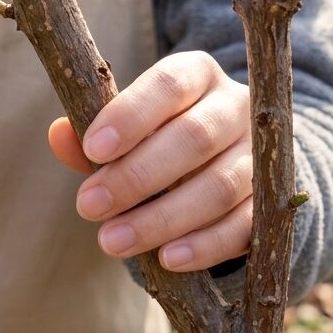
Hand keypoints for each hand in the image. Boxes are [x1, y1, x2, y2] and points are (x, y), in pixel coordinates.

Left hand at [48, 50, 252, 271]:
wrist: (232, 155)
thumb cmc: (159, 132)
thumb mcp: (128, 124)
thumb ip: (92, 132)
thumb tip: (59, 135)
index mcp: (197, 72)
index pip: (168, 84)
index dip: (131, 115)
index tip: (93, 149)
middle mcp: (236, 105)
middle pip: (193, 138)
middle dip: (136, 176)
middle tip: (88, 206)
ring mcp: (262, 154)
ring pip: (219, 186)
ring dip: (162, 218)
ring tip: (112, 241)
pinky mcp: (274, 201)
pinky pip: (244, 226)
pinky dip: (204, 245)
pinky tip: (166, 259)